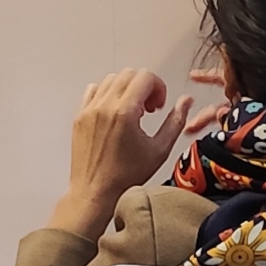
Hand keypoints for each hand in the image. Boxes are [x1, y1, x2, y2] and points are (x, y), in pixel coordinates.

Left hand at [45, 69, 204, 237]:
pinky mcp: (80, 117)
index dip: (159, 87)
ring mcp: (89, 110)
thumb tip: (186, 102)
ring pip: (111, 79)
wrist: (95, 191)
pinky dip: (107, 94)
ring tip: (134, 111)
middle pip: (129, 74)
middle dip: (144, 86)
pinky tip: (115, 112)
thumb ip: (176, 121)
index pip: (145, 77)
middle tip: (149, 107)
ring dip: (127, 89)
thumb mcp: (159, 150)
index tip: (159, 104)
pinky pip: (93, 91)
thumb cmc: (124, 177)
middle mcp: (104, 106)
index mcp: (125, 112)